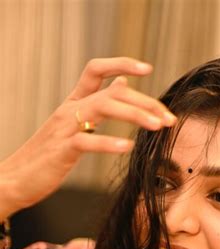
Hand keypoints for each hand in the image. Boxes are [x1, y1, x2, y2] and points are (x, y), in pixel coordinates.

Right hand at [0, 57, 175, 218]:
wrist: (16, 179)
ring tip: (158, 126)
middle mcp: (69, 109)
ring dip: (135, 115)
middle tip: (169, 118)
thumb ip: (97, 104)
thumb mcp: (74, 125)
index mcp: (73, 102)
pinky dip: (109, 143)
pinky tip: (128, 147)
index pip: (96, 70)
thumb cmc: (48, 155)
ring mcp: (65, 128)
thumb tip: (122, 84)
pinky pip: (87, 141)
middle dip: (145, 102)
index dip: (121, 64)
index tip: (148, 69)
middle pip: (111, 92)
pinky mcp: (61, 150)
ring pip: (103, 108)